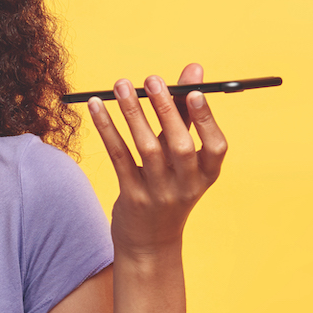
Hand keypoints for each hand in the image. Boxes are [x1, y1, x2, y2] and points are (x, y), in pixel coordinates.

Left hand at [85, 61, 228, 255]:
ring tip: (121, 85)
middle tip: (152, 79)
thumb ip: (186, 114)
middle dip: (166, 110)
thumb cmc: (169, 188)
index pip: (216, 147)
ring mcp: (158, 194)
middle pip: (179, 146)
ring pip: (147, 150)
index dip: (207, 120)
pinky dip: (107, 130)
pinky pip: (119, 158)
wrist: (151, 243)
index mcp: (207, 175)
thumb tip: (194, 69)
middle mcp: (186, 186)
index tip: (194, 91)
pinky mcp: (132, 197)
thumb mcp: (183, 157)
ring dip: (133, 114)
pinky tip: (96, 107)